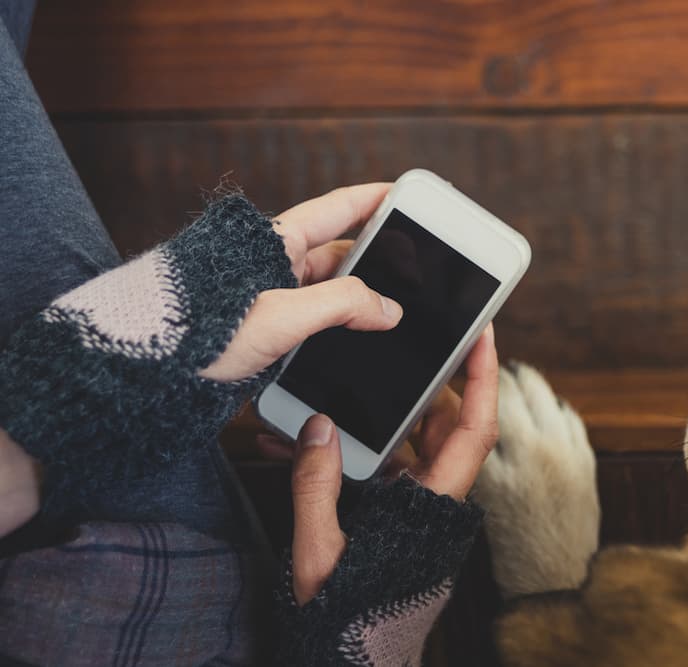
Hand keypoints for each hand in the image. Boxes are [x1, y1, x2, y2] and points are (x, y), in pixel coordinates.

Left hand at [201, 183, 401, 381]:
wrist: (146, 367)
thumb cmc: (195, 330)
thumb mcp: (279, 315)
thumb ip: (340, 305)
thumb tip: (388, 308)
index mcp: (277, 240)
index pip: (338, 209)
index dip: (374, 199)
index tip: (404, 194)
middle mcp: (275, 262)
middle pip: (340, 252)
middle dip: (378, 259)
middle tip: (417, 268)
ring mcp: (271, 294)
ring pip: (330, 288)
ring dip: (361, 299)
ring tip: (396, 311)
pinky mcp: (266, 327)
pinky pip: (316, 317)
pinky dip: (342, 324)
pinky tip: (362, 338)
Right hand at [288, 327, 498, 604]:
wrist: (352, 661)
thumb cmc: (348, 618)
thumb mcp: (321, 552)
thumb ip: (316, 487)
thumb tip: (318, 427)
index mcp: (434, 506)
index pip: (475, 430)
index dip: (483, 379)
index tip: (483, 334)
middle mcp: (434, 500)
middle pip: (441, 426)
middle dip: (416, 385)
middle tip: (393, 350)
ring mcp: (415, 507)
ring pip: (409, 444)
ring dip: (378, 418)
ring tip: (333, 392)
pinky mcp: (395, 516)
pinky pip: (383, 469)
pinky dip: (354, 453)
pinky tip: (308, 445)